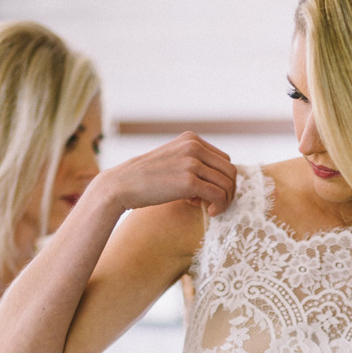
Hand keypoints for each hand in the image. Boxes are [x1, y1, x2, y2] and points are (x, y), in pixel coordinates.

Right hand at [91, 133, 236, 216]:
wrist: (121, 185)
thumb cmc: (146, 179)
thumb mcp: (172, 161)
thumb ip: (193, 165)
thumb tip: (217, 182)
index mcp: (191, 139)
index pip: (224, 160)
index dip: (220, 180)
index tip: (207, 193)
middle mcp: (193, 146)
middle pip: (230, 171)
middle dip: (228, 191)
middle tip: (214, 204)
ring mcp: (191, 162)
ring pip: (228, 183)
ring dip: (225, 200)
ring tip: (211, 210)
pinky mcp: (189, 180)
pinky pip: (219, 195)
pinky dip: (219, 206)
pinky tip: (208, 213)